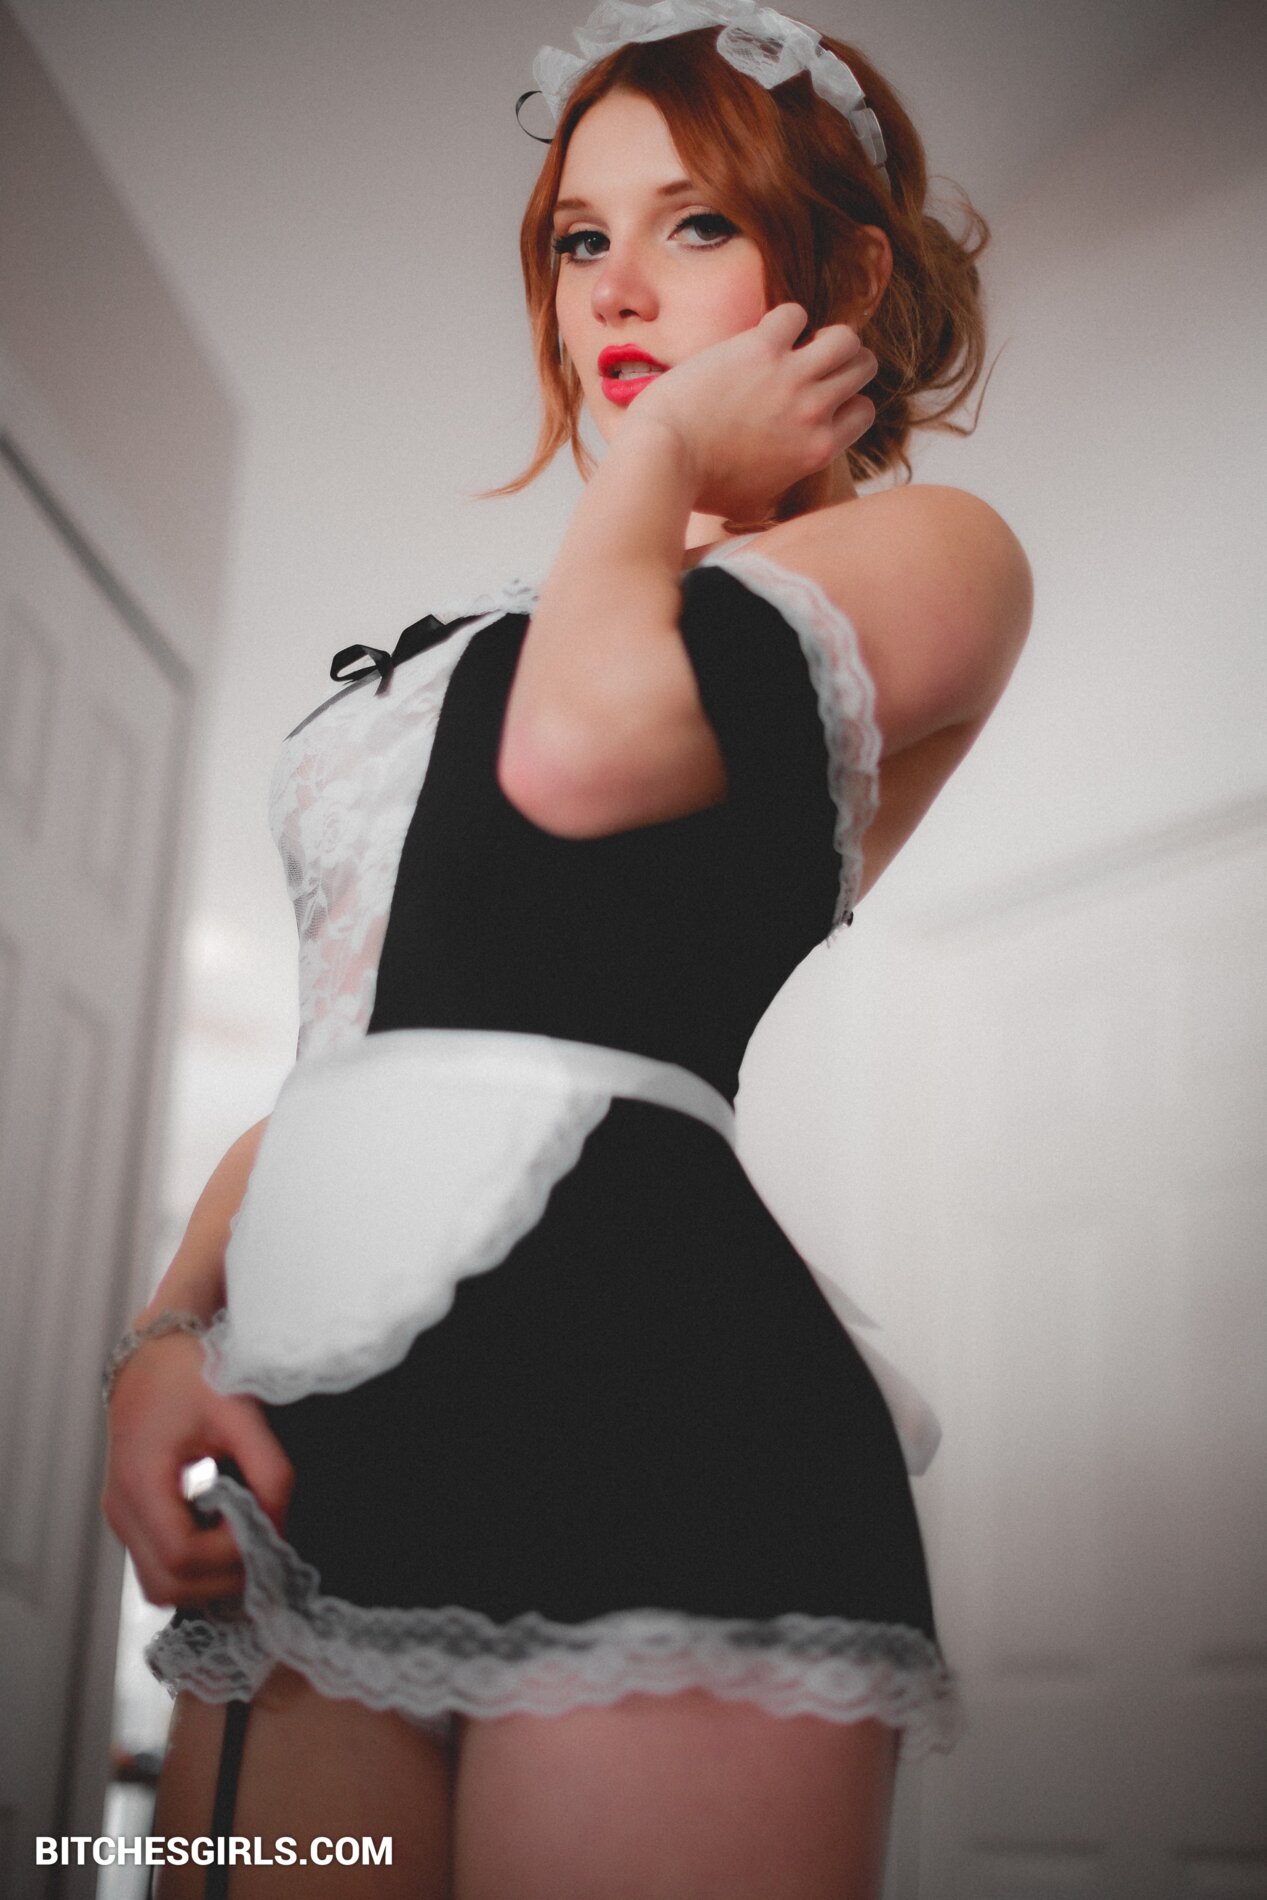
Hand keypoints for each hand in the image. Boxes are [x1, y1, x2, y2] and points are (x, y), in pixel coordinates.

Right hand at [101, 1330, 293, 1607]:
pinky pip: (158, 1565)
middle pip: (166, 1586)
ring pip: (159, 1585)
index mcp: (141, 1481)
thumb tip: (280, 1529)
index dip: (230, 1556)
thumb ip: (269, 1470)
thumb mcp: (240, 1412)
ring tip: (248, 1542)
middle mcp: (121, 1508)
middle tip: (265, 1551)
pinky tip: (228, 1532)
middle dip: (222, 1581)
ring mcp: (121, 1516)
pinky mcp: (132, 1515)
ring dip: (207, 1581)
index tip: (266, 1530)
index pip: (182, 1556)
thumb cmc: (195, 1372)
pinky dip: (195, 1567)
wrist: (156, 1350)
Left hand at [627, 302, 876, 520]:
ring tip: (798, 344)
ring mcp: (791, 377)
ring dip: (824, 335)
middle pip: (862, 368)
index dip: (845, 400)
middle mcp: (814, 411)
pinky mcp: (760, 348)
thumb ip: (788, 481)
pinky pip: (795, 314)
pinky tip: (762, 336)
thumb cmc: (700, 487)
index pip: (863, 411)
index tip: (820, 398)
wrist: (663, 458)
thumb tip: (794, 475)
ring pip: (845, 337)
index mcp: (817, 449)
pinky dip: (785, 320)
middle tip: (812, 364)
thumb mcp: (757, 501)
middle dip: (842, 362)